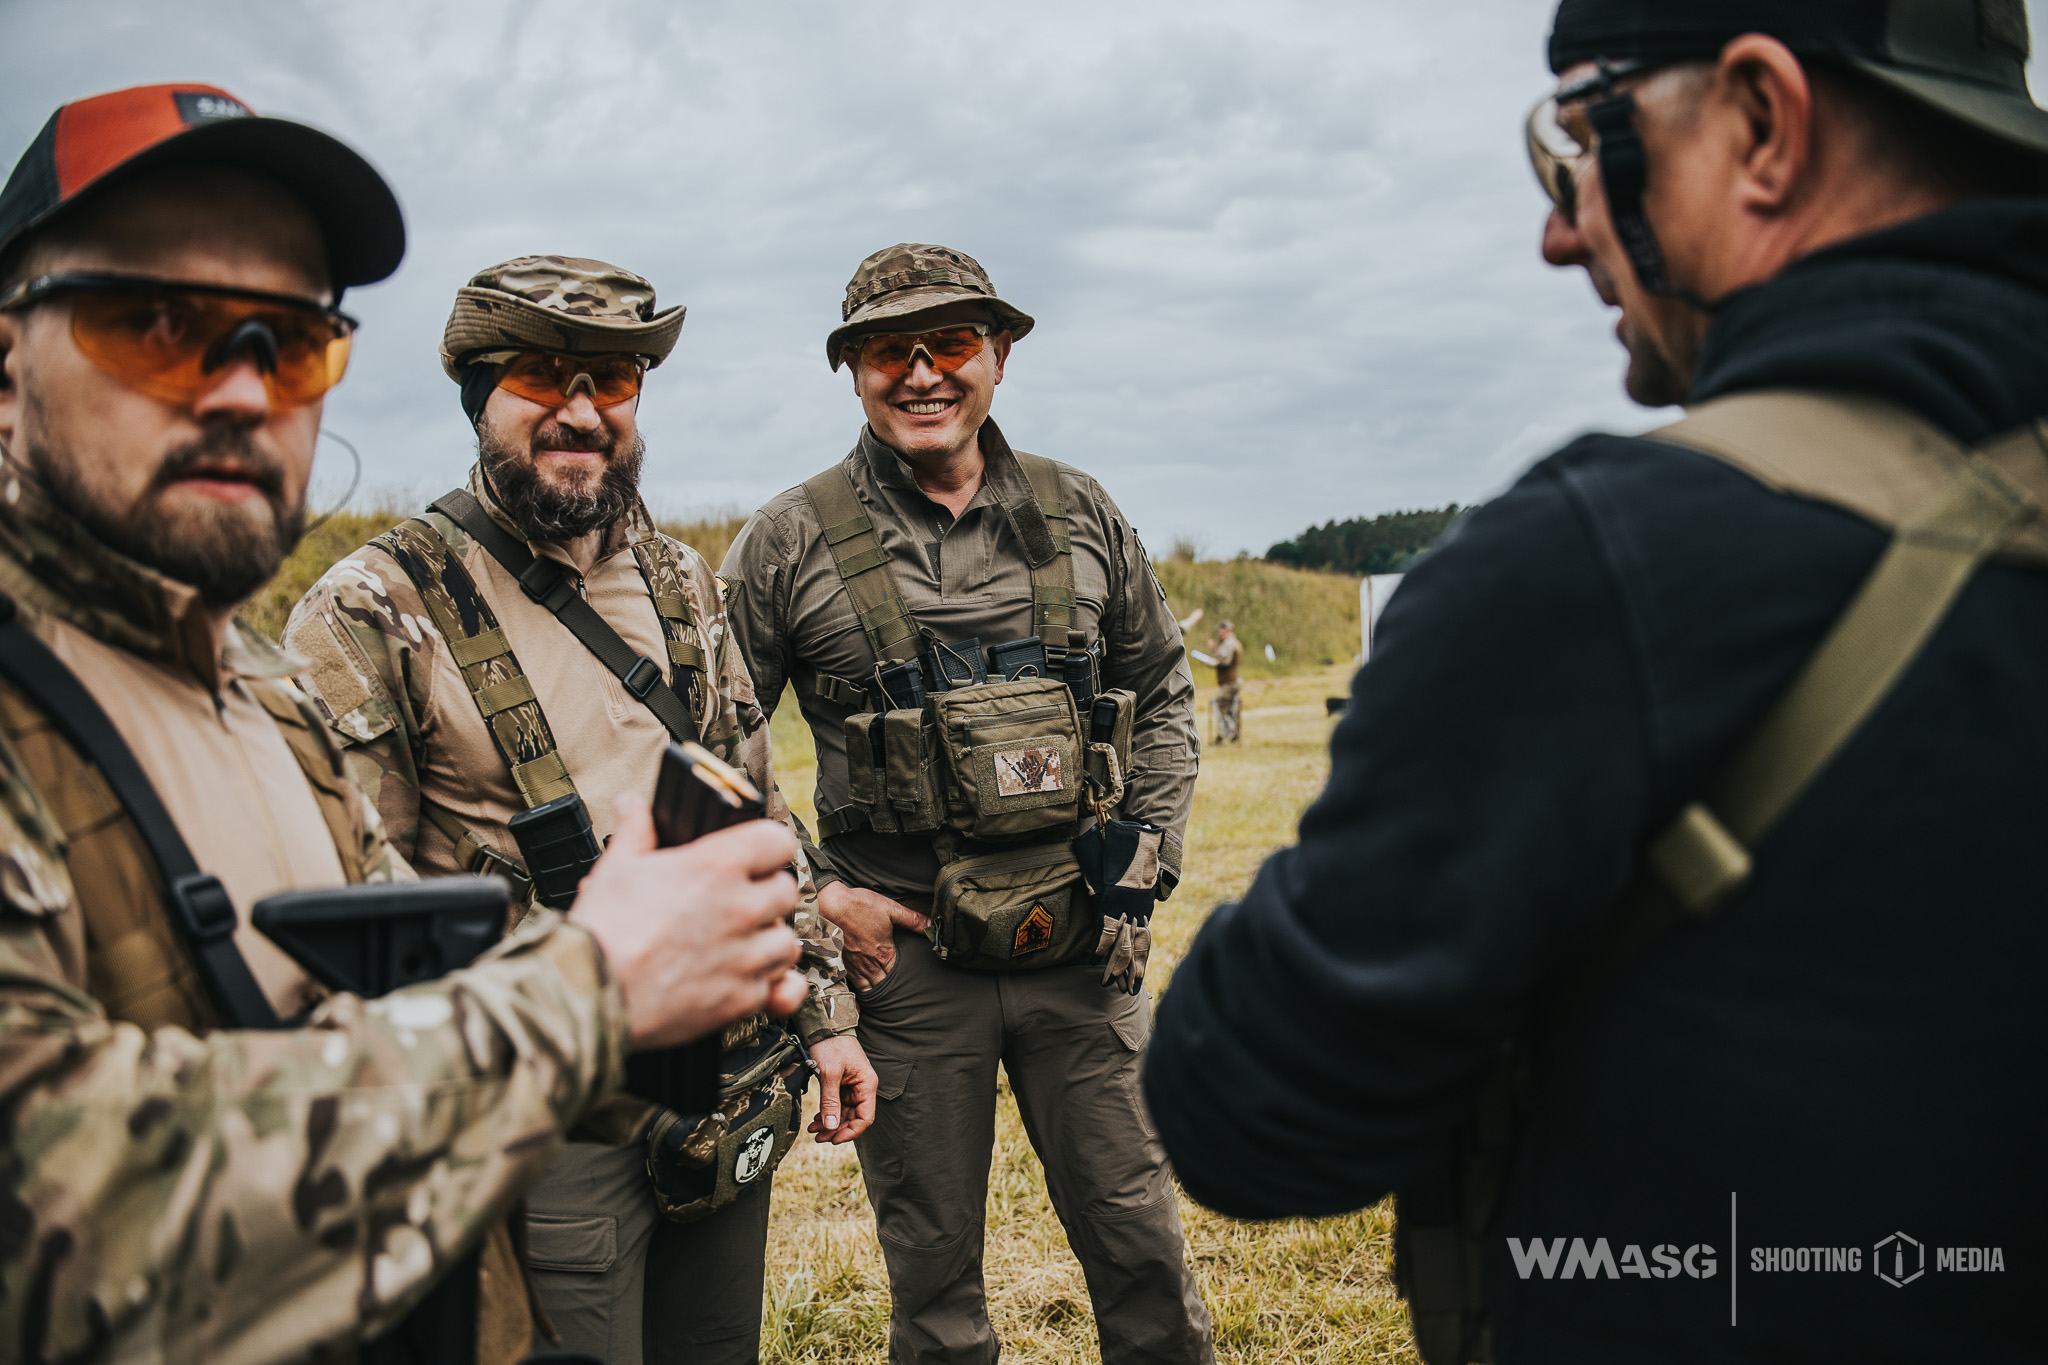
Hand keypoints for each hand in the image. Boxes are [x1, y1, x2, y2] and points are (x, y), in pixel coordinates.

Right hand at [571, 797, 805, 1049]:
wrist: (590, 994)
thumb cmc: (602, 931)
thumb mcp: (616, 868)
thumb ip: (636, 831)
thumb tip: (632, 805)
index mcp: (716, 866)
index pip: (778, 841)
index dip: (767, 847)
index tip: (754, 857)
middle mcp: (740, 908)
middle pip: (786, 891)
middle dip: (766, 896)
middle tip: (739, 904)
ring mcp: (745, 955)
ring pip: (788, 942)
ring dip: (768, 942)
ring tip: (740, 945)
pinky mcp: (741, 998)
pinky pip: (782, 989)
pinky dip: (770, 987)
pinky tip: (750, 980)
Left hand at [804, 1033, 876, 1142]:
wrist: (823, 1026)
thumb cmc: (830, 1045)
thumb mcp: (829, 1074)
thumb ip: (831, 1102)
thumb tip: (831, 1127)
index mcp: (867, 1085)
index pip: (865, 1117)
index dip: (850, 1131)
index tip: (833, 1139)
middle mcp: (862, 1088)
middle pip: (853, 1118)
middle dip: (836, 1129)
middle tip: (817, 1137)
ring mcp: (851, 1087)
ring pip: (843, 1114)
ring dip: (829, 1123)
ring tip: (813, 1130)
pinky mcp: (841, 1085)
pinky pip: (837, 1105)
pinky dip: (827, 1114)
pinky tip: (815, 1120)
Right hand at [817, 881, 928, 991]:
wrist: (832, 905)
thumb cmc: (861, 905)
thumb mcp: (891, 909)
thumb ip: (913, 920)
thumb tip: (932, 927)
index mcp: (883, 952)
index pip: (896, 974)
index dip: (902, 979)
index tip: (908, 982)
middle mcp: (868, 963)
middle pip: (881, 984)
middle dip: (889, 989)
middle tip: (897, 995)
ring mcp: (853, 964)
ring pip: (865, 986)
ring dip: (873, 991)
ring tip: (881, 998)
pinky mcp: (840, 962)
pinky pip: (850, 982)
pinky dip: (856, 990)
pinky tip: (859, 996)